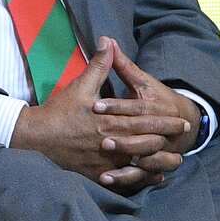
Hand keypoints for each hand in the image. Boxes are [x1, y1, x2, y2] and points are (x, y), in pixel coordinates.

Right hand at [10, 39, 189, 193]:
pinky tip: (152, 177)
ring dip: (160, 160)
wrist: (37, 136)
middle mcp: (112, 142)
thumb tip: (108, 41)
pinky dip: (141, 178)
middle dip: (167, 138)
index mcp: (111, 121)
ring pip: (140, 163)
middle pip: (147, 141)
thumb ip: (99, 66)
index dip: (165, 120)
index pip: (145, 120)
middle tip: (183, 136)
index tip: (181, 120)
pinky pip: (125, 179)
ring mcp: (105, 160)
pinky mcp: (97, 173)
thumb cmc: (59, 111)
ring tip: (174, 159)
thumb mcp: (80, 86)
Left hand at [93, 37, 200, 171]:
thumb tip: (106, 39)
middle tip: (100, 139)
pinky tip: (107, 179)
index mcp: (155, 108)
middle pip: (142, 136)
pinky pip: (143, 176)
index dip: (115, 106)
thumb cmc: (157, 98)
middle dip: (122, 137)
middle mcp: (159, 131)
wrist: (185, 121)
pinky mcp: (153, 165)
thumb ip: (121, 64)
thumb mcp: (141, 82)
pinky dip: (127, 179)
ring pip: (145, 160)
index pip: (135, 107)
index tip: (94, 105)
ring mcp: (158, 150)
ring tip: (105, 164)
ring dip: (126, 163)